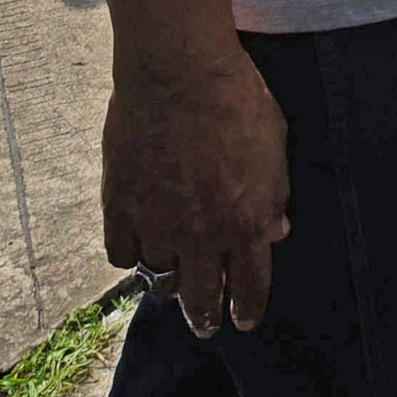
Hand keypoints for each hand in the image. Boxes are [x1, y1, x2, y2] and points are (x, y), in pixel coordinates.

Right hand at [101, 47, 291, 336]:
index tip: (243, 321)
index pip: (250, 289)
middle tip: (204, 325)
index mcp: (246, 223)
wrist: (178, 71)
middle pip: (201, 299)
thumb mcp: (273, 145)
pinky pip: (122, 254)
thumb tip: (276, 231)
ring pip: (159, 280)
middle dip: (205, 318)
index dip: (247, 310)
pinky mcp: (119, 208)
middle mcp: (201, 235)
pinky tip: (137, 245)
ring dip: (168, 282)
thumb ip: (274, 194)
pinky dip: (131, 254)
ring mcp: (157, 224)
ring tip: (170, 279)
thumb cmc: (235, 99)